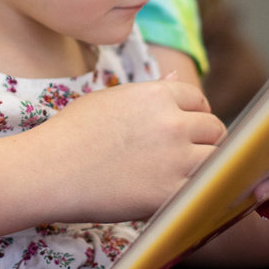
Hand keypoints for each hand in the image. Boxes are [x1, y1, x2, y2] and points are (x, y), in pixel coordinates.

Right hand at [34, 77, 225, 223]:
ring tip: (188, 174)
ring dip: (208, 165)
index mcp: (156, 95)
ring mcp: (175, 158)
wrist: (50, 170)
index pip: (198, 99)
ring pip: (218, 158)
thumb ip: (149, 91)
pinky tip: (185, 194)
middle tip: (187, 153)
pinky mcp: (172, 192)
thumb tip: (176, 75)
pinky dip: (200, 191)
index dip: (194, 114)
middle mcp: (172, 122)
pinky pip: (206, 189)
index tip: (184, 128)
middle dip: (204, 139)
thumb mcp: (110, 99)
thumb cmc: (71, 133)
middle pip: (214, 128)